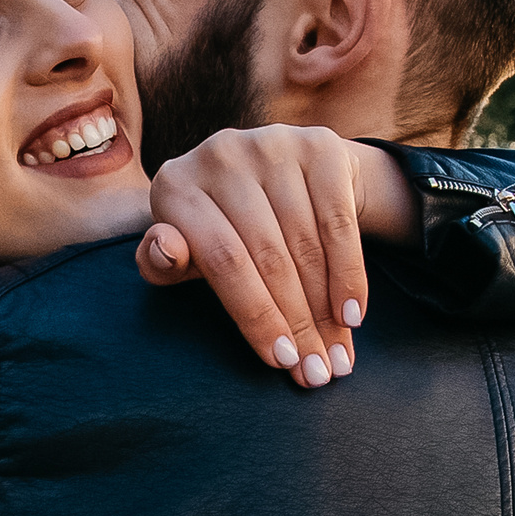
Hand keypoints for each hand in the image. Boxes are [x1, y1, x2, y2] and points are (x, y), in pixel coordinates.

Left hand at [136, 126, 419, 388]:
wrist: (278, 175)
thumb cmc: (219, 230)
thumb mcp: (185, 252)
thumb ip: (162, 262)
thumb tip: (166, 249)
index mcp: (175, 184)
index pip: (221, 261)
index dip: (255, 315)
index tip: (280, 361)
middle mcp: (221, 154)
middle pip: (267, 255)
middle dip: (297, 323)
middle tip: (317, 372)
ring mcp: (272, 143)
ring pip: (307, 244)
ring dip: (327, 310)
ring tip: (338, 357)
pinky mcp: (319, 146)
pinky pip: (339, 223)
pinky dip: (350, 274)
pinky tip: (352, 315)